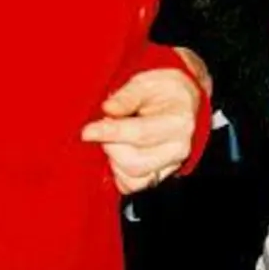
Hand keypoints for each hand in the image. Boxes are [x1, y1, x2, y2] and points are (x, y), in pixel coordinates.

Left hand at [81, 68, 200, 194]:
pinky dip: (119, 174)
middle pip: (134, 161)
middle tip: (104, 127)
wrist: (181, 101)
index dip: (110, 133)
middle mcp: (177, 148)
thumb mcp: (146, 83)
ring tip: (113, 140)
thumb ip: (127, 96)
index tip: (87, 132)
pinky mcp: (160, 176)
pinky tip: (119, 154)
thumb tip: (109, 108)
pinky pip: (132, 186)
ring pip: (132, 177)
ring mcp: (171, 165)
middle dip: (110, 146)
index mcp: (178, 121)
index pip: (140, 133)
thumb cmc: (164, 91)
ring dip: (114, 160)